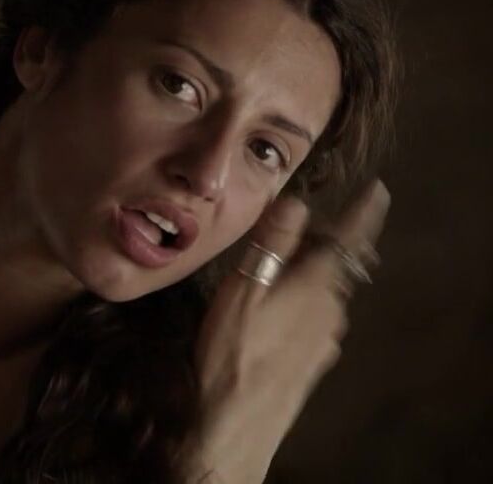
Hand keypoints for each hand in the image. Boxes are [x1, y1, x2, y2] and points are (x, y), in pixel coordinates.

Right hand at [186, 179, 390, 483]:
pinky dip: (305, 303)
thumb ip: (272, 245)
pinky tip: (279, 313)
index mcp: (315, 285)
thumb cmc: (234, 351)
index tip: (379, 192)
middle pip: (335, 265)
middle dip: (322, 243)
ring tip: (283, 267)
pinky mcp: (314, 361)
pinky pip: (316, 319)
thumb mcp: (243, 288)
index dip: (364, 214)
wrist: (235, 420)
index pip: (347, 241)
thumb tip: (296, 204)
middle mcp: (330, 310)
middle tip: (300, 227)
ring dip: (312, 275)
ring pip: (326, 293)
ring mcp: (325, 339)